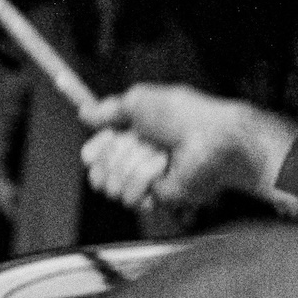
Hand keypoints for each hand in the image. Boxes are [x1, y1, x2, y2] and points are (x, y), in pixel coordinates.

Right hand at [80, 84, 288, 212]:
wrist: (211, 137)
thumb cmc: (182, 115)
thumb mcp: (141, 100)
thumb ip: (111, 108)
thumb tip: (86, 112)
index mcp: (135, 135)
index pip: (99, 153)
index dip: (95, 151)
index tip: (94, 147)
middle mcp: (138, 159)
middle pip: (99, 172)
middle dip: (113, 155)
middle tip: (133, 144)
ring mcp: (148, 180)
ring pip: (112, 185)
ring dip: (131, 164)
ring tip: (155, 153)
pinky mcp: (158, 197)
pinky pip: (132, 194)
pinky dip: (144, 177)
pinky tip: (161, 167)